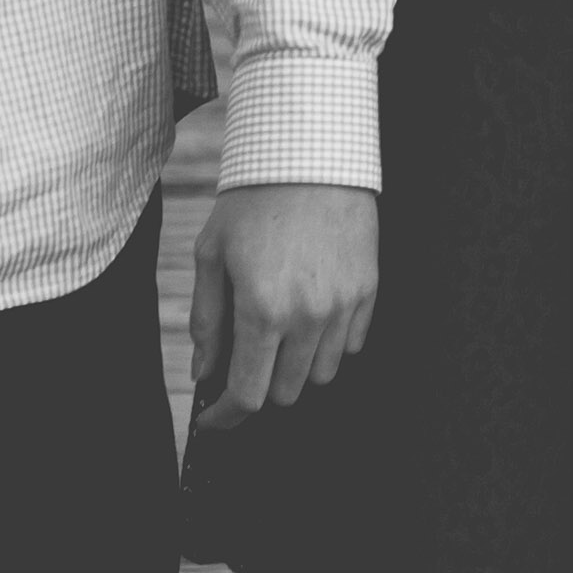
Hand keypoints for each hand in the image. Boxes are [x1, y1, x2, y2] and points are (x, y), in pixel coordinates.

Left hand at [192, 180, 377, 424]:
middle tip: (244, 360)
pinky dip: (328, 344)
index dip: (226, 417)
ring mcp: (343, 305)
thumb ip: (206, 320)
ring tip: (279, 332)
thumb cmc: (252, 202)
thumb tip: (204, 373)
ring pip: (321, 375)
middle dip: (259, 387)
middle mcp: (308, 316)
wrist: (311, 154)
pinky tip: (309, 314)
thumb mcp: (212, 254)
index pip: (247, 394)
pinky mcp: (368, 290)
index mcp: (262, 309)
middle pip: (286, 393)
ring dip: (295, 367)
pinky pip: (351, 344)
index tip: (214, 419)